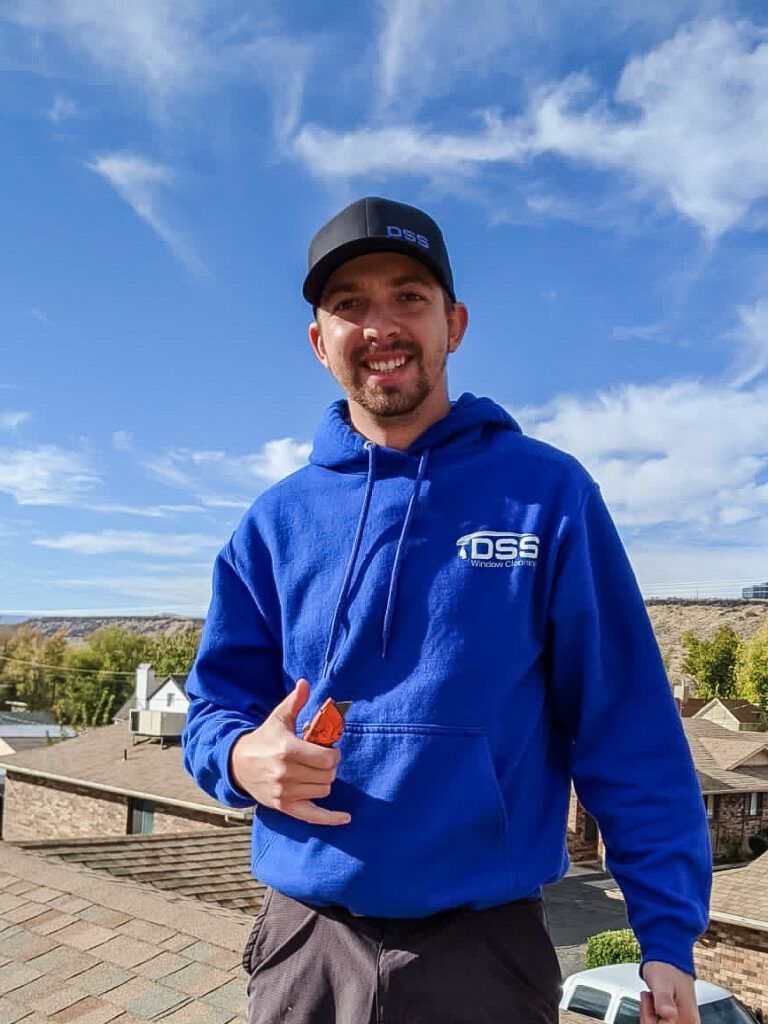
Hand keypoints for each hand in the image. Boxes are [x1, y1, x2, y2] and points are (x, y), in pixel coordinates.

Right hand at [230, 678, 350, 826]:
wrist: (238, 764)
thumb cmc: (264, 739)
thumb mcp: (278, 718)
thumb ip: (295, 702)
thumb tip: (305, 683)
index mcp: (287, 750)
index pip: (327, 758)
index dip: (334, 754)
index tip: (330, 750)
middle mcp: (285, 773)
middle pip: (328, 775)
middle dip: (329, 766)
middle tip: (322, 760)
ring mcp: (284, 792)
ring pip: (323, 790)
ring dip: (324, 781)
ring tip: (314, 772)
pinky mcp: (283, 806)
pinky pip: (313, 816)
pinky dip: (330, 818)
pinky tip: (346, 818)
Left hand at [640, 961, 699, 1023]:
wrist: (669, 959)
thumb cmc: (666, 968)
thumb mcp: (661, 982)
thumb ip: (663, 999)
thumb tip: (667, 1013)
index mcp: (687, 1019)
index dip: (649, 1017)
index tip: (650, 1000)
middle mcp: (688, 1022)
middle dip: (649, 1016)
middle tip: (651, 997)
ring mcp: (683, 1021)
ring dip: (650, 1014)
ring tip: (653, 997)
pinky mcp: (677, 1019)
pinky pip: (659, 1023)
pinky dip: (652, 1014)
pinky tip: (654, 1002)